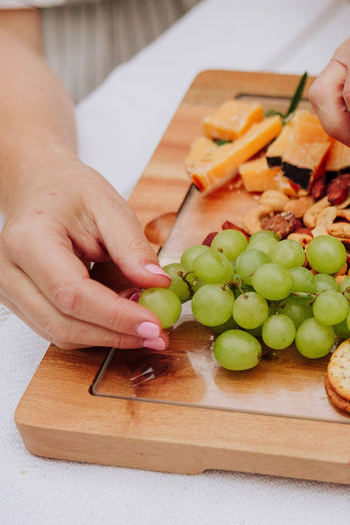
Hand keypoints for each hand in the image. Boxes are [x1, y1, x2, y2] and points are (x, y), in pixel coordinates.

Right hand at [0, 160, 172, 349]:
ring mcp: (9, 290)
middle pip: (63, 322)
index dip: (115, 315)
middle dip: (116, 334)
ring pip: (60, 333)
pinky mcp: (20, 302)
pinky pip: (59, 328)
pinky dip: (96, 330)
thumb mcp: (109, 206)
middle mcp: (9, 271)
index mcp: (28, 240)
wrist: (39, 188)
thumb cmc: (70, 192)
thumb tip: (157, 284)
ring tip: (146, 324)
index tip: (154, 323)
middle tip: (159, 334)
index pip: (72, 293)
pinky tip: (124, 319)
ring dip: (108, 336)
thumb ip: (132, 246)